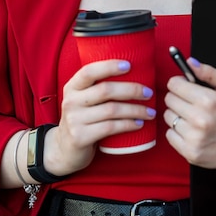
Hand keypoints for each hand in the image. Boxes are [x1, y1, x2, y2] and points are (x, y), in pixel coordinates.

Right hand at [43, 60, 154, 175]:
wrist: (64, 149)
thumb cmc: (83, 119)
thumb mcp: (83, 100)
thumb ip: (98, 87)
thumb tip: (134, 73)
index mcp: (72, 87)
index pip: (89, 71)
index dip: (109, 66)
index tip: (129, 65)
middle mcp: (71, 101)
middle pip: (106, 90)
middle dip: (132, 90)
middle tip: (148, 93)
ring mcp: (74, 120)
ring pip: (112, 110)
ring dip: (135, 110)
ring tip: (150, 112)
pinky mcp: (80, 137)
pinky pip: (110, 127)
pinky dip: (128, 124)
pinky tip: (139, 124)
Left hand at [164, 58, 215, 188]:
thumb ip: (208, 72)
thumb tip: (189, 62)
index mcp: (208, 100)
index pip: (174, 84)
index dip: (179, 83)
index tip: (184, 87)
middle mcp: (199, 119)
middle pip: (169, 99)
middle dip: (178, 98)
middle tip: (190, 102)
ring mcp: (194, 138)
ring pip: (168, 116)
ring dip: (177, 115)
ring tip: (191, 117)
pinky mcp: (189, 152)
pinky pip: (169, 134)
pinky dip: (177, 132)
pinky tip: (191, 131)